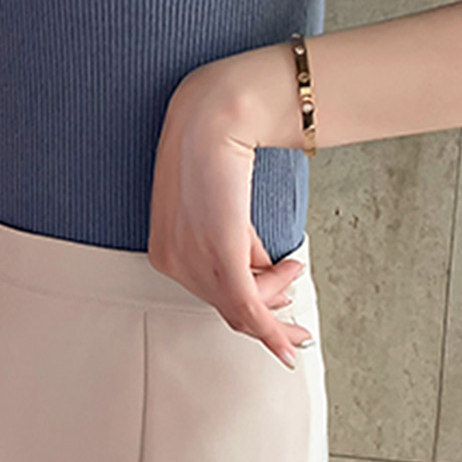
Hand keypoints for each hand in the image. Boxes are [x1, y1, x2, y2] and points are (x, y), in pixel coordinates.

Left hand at [149, 60, 313, 367]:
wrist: (212, 119)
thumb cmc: (215, 150)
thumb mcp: (222, 207)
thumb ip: (237, 242)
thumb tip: (264, 269)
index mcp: (165, 249)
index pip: (209, 290)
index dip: (248, 298)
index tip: (276, 298)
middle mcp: (172, 262)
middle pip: (226, 304)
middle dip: (268, 308)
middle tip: (295, 319)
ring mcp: (192, 262)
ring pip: (243, 306)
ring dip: (277, 294)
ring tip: (295, 269)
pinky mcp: (219, 256)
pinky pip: (248, 307)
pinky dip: (271, 331)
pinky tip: (290, 343)